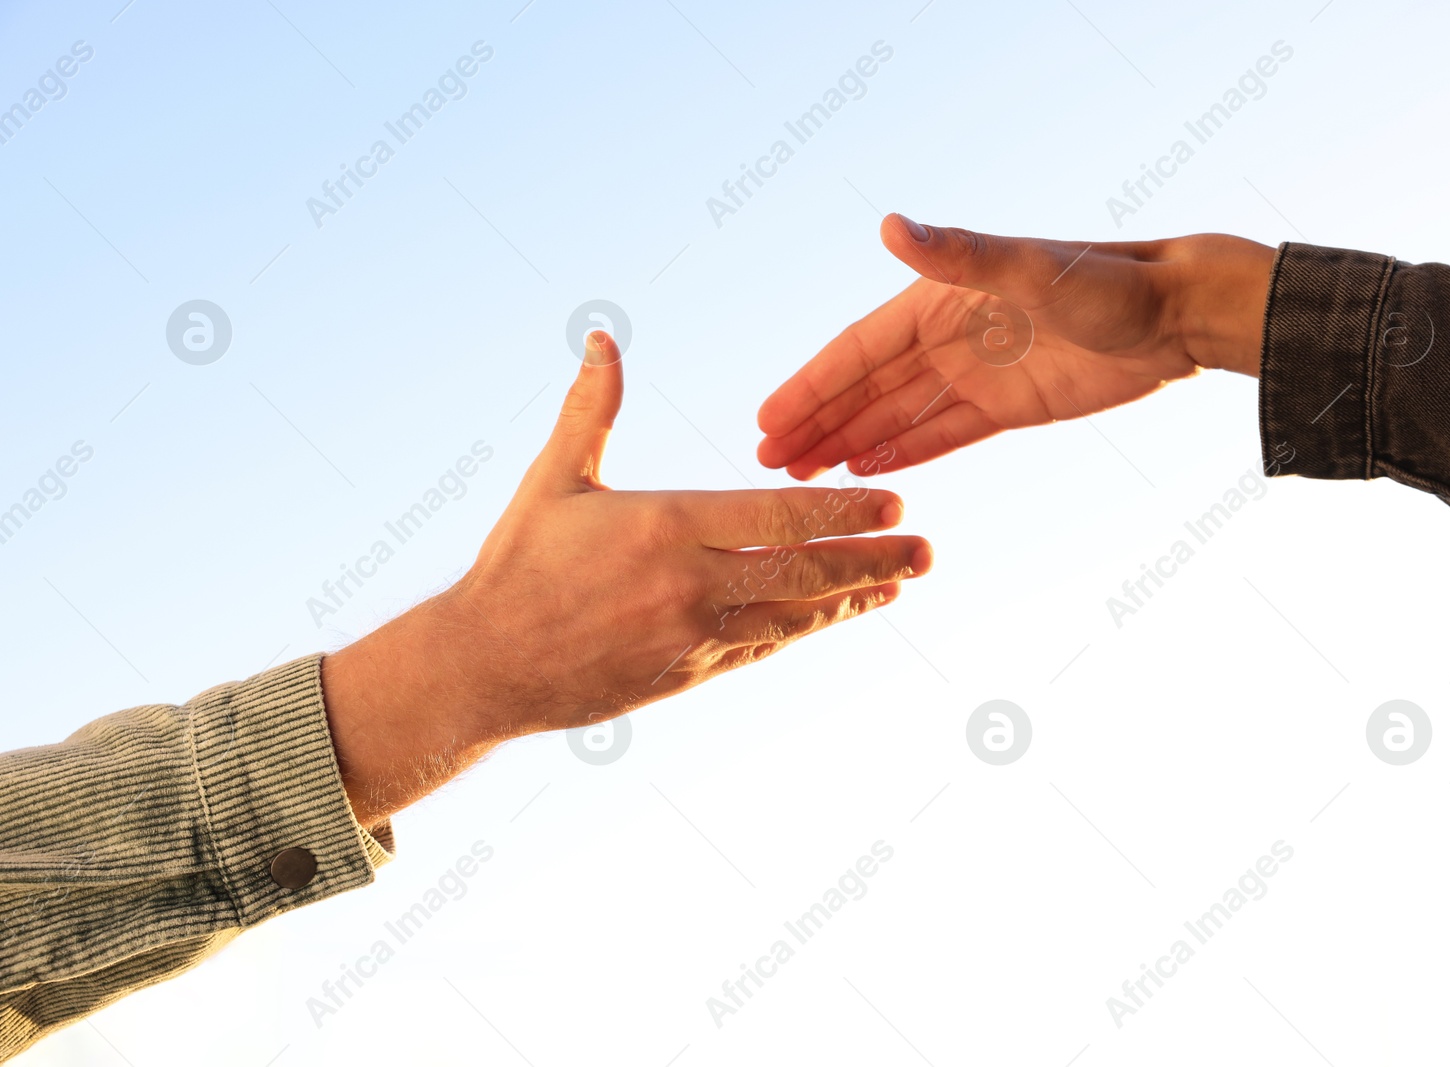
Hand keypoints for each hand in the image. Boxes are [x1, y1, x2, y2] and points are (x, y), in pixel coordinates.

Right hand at [323, 331, 931, 824]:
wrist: (484, 666)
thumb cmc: (517, 564)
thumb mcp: (554, 480)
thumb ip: (592, 409)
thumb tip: (602, 337)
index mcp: (666, 527)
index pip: (777, 517)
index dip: (844, 512)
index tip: (895, 503)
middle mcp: (691, 585)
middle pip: (804, 571)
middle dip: (872, 559)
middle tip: (927, 550)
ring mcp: (693, 636)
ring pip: (793, 616)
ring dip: (852, 599)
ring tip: (900, 585)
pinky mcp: (688, 673)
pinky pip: (763, 647)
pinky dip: (806, 630)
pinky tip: (837, 616)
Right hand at [756, 216, 1274, 478]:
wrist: (1178, 316)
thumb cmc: (1108, 281)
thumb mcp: (1031, 269)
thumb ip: (958, 253)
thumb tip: (888, 225)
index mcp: (939, 300)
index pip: (857, 351)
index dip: (810, 386)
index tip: (767, 421)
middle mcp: (948, 337)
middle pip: (866, 388)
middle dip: (816, 424)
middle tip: (768, 462)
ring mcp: (975, 374)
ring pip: (896, 416)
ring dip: (849, 442)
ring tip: (803, 473)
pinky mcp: (1008, 407)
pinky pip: (942, 434)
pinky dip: (903, 452)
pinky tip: (867, 470)